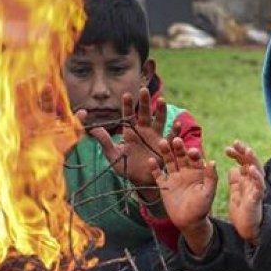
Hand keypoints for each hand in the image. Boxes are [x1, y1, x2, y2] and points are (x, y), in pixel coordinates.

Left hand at [79, 88, 166, 203]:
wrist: (140, 181)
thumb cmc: (126, 168)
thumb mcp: (113, 156)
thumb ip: (105, 142)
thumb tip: (93, 128)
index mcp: (130, 132)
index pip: (128, 115)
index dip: (127, 105)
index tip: (125, 94)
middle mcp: (144, 131)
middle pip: (145, 113)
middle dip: (144, 102)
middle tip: (143, 89)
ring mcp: (155, 137)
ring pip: (159, 121)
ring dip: (161, 111)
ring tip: (162, 100)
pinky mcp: (164, 147)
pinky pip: (170, 138)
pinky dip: (175, 131)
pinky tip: (177, 124)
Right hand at [148, 136, 216, 253]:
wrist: (189, 222)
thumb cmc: (202, 208)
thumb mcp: (208, 193)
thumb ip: (211, 178)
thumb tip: (212, 161)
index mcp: (198, 172)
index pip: (195, 159)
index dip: (193, 154)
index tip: (192, 150)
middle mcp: (185, 171)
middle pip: (181, 156)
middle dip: (179, 149)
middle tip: (176, 140)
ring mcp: (174, 177)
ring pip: (169, 161)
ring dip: (166, 152)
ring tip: (162, 142)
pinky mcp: (164, 185)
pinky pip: (158, 174)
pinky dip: (154, 168)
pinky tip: (151, 160)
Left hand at [225, 140, 263, 244]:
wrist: (246, 227)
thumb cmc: (243, 210)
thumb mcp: (236, 193)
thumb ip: (235, 181)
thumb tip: (233, 169)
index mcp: (247, 179)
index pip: (243, 162)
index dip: (237, 154)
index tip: (227, 148)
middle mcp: (254, 181)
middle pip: (251, 162)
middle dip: (244, 151)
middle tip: (236, 142)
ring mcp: (257, 189)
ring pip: (258, 171)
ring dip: (253, 160)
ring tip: (247, 150)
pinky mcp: (257, 198)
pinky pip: (259, 186)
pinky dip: (256, 177)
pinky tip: (251, 169)